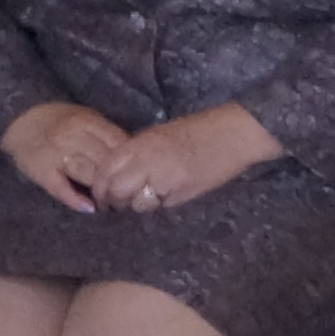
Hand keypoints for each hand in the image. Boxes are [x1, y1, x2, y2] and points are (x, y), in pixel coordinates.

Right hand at [0, 100, 128, 210]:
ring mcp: (56, 153)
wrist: (19, 120)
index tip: (139, 176)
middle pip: (105, 161)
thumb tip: (134, 158)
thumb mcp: (86, 119)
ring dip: (103, 191)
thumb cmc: (60, 123)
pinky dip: (76, 199)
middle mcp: (73, 136)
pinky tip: (90, 208)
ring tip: (113, 204)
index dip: (132, 162)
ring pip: (88, 174)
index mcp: (88, 122)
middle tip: (130, 196)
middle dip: (120, 180)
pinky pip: (61, 187)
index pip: (119, 143)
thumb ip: (106, 135)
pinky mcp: (41, 170)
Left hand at [71, 102, 279, 213]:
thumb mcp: (161, 134)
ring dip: (136, 206)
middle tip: (114, 206)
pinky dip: (158, 206)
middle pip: (116, 189)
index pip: (106, 168)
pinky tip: (164, 199)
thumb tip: (120, 172)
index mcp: (142, 143)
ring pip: (137, 203)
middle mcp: (149, 160)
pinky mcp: (183, 193)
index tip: (99, 194)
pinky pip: (160, 206)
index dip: (99, 185)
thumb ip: (139, 152)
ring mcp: (166, 178)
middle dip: (112, 201)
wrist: (235, 134)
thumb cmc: (200, 129)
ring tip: (142, 203)